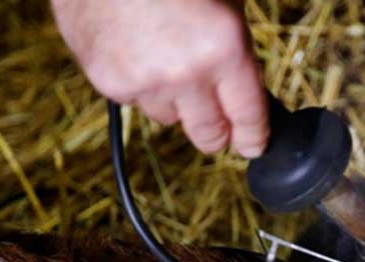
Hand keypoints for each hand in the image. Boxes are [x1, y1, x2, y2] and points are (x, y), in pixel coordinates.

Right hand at [52, 0, 268, 157]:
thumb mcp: (226, 3)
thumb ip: (236, 51)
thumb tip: (247, 93)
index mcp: (225, 49)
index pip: (248, 118)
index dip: (253, 138)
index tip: (253, 145)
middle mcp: (187, 73)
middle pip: (209, 135)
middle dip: (218, 133)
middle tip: (219, 125)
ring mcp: (145, 81)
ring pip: (170, 119)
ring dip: (176, 103)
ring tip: (168, 63)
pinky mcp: (110, 82)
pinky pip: (136, 103)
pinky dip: (140, 87)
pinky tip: (138, 54)